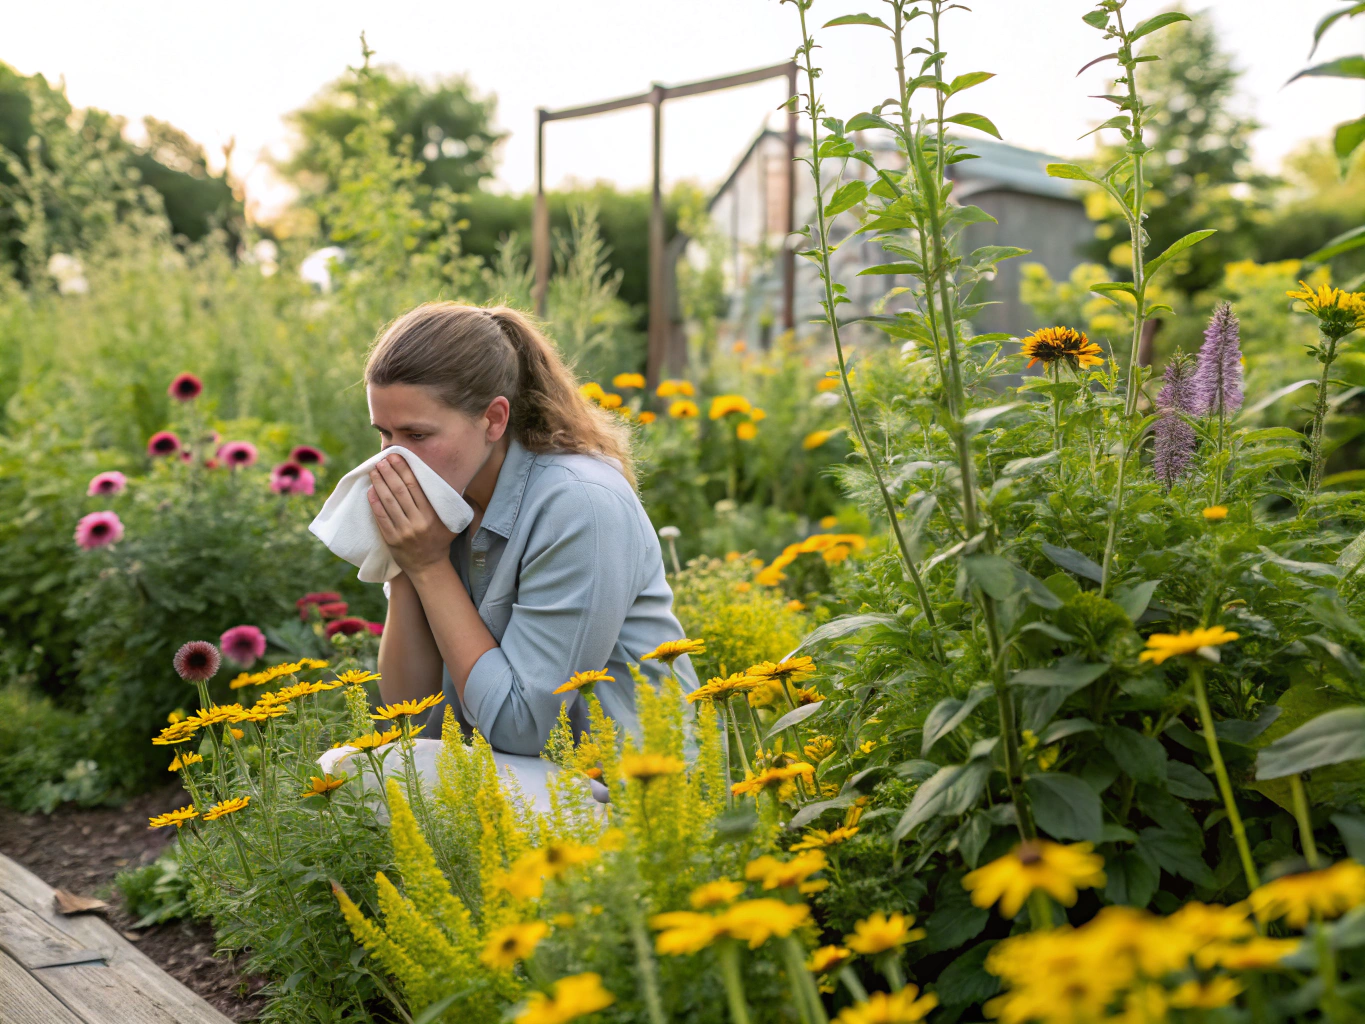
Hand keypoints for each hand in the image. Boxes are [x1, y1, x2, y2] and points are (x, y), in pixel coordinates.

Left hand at [367, 453, 455, 577]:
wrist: (429, 567)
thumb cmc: (440, 540)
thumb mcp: (452, 522)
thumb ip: (452, 503)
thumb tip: (457, 481)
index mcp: (431, 515)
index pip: (415, 487)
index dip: (404, 470)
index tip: (396, 457)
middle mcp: (417, 522)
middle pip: (399, 491)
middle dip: (389, 473)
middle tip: (382, 460)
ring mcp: (403, 531)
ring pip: (388, 503)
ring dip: (379, 484)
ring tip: (374, 471)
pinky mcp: (391, 539)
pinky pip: (381, 518)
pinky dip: (374, 503)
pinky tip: (370, 491)